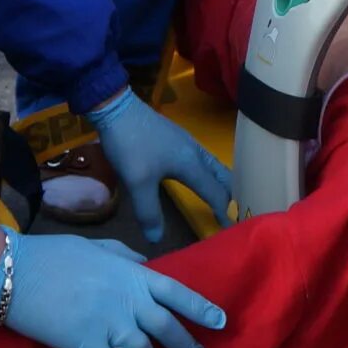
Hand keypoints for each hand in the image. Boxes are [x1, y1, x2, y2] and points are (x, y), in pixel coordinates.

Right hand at [0, 229, 228, 347]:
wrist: (15, 272)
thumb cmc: (53, 254)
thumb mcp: (96, 246)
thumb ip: (125, 256)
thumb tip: (144, 263)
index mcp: (132, 274)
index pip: (178, 293)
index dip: (202, 309)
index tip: (220, 322)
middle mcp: (128, 301)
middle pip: (168, 329)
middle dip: (186, 346)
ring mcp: (109, 324)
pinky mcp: (86, 346)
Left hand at [88, 88, 234, 242]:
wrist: (117, 108)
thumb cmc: (131, 145)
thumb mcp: (137, 183)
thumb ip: (149, 211)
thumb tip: (157, 239)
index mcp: (191, 164)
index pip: (216, 192)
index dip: (224, 212)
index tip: (230, 230)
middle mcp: (195, 152)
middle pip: (222, 175)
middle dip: (230, 195)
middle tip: (230, 214)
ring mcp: (187, 142)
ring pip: (214, 166)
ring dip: (220, 183)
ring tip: (219, 198)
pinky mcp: (177, 138)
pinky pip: (203, 159)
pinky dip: (209, 173)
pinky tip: (196, 177)